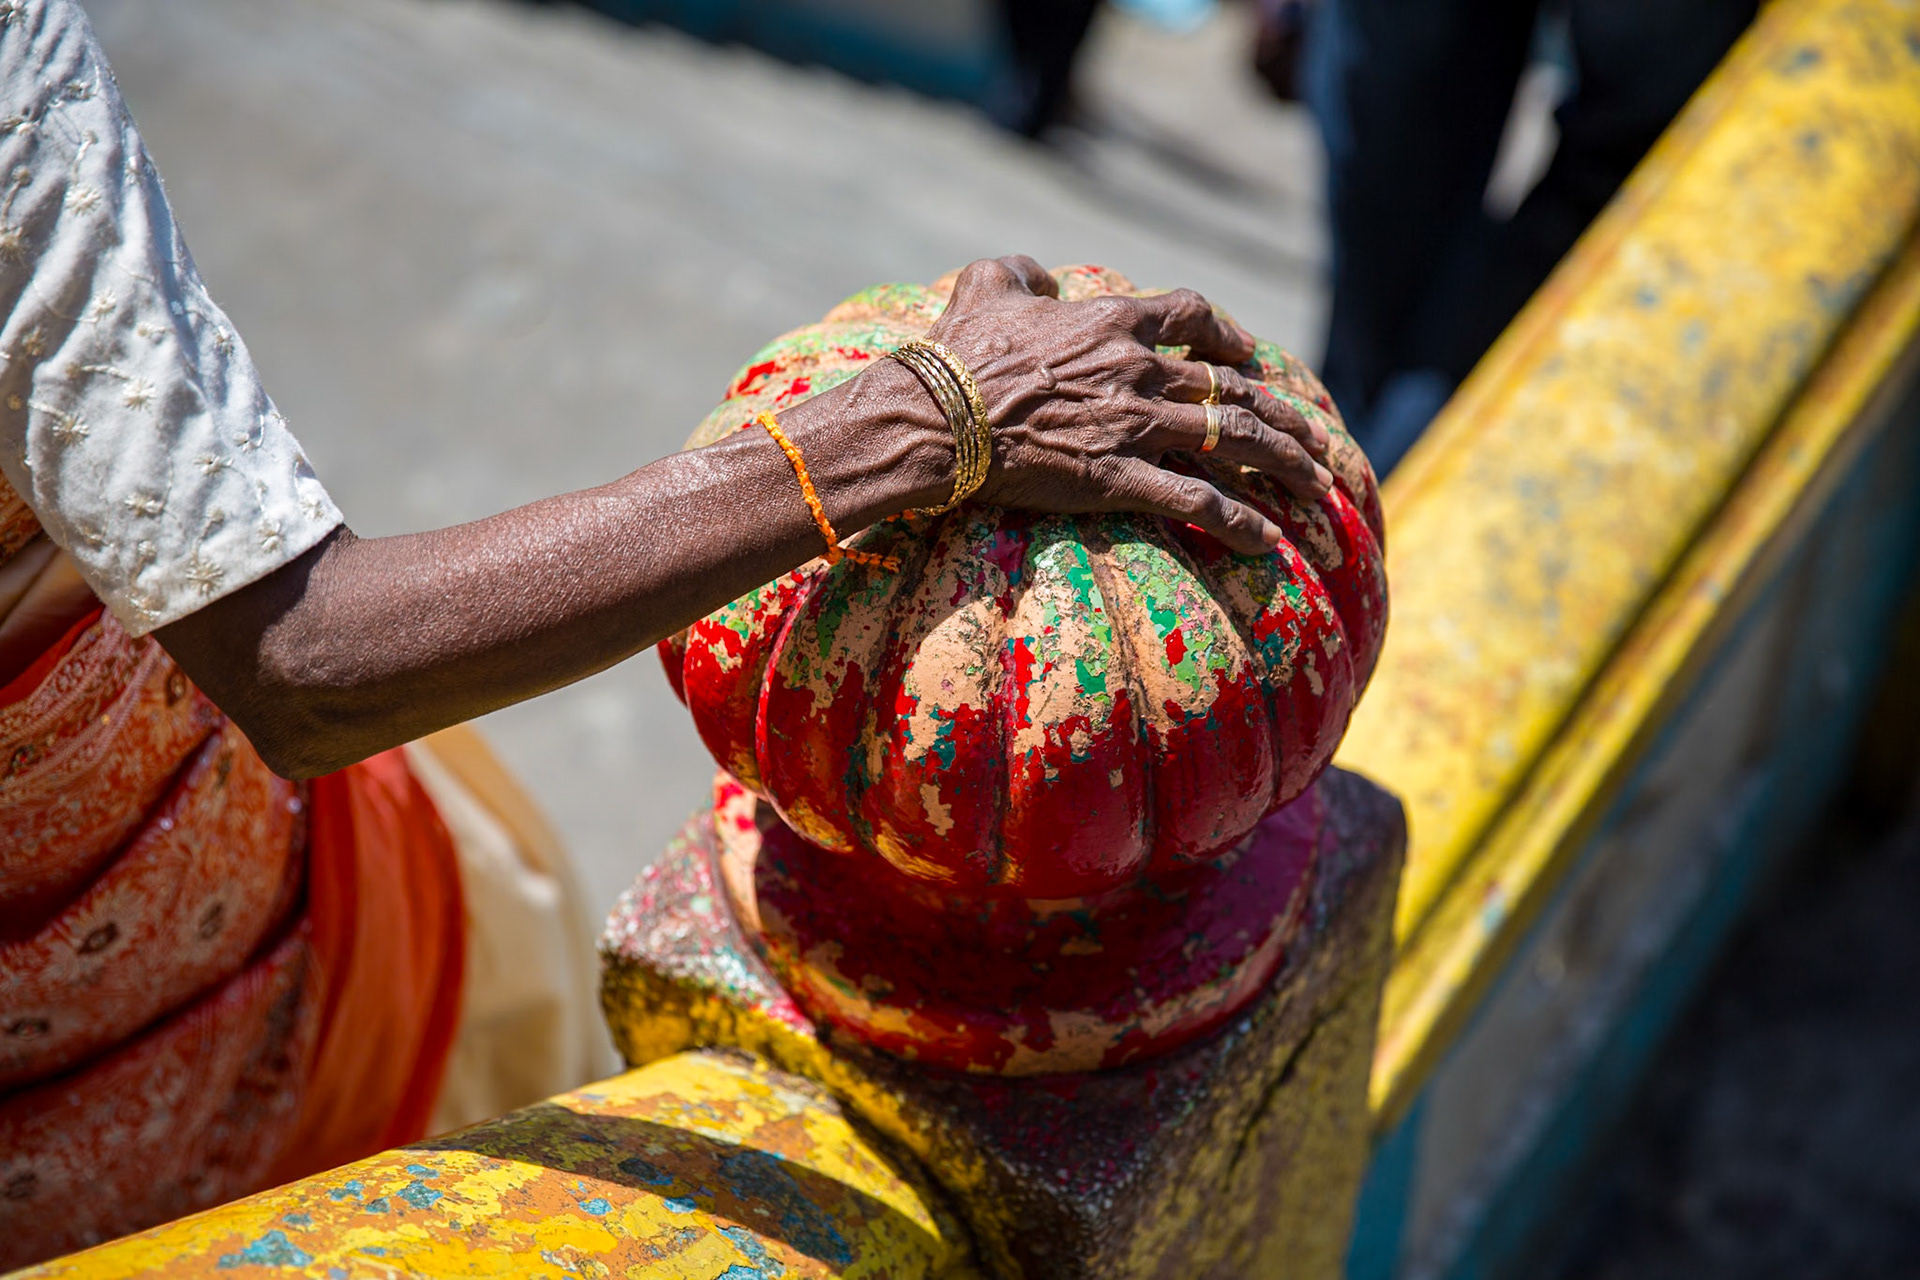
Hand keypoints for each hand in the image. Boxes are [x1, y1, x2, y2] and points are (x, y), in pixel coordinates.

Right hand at [925, 255, 1333, 554]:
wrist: (934, 417)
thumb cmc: (955, 355)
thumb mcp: (985, 286)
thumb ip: (1022, 271)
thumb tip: (1042, 277)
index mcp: (1113, 321)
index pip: (1194, 317)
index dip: (1230, 336)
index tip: (1250, 355)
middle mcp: (1138, 369)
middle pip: (1234, 387)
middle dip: (1284, 415)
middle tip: (1314, 439)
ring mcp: (1134, 424)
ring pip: (1233, 439)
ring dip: (1283, 463)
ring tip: (1317, 485)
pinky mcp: (1118, 477)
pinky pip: (1196, 502)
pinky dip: (1239, 523)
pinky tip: (1271, 543)